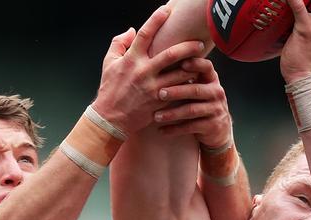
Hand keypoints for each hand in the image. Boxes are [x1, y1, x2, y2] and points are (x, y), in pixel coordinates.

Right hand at [91, 5, 205, 134]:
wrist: (110, 118)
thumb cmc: (110, 89)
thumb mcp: (108, 63)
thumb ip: (119, 43)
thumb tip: (131, 30)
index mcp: (131, 59)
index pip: (145, 34)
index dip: (156, 20)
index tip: (166, 10)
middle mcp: (143, 72)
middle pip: (171, 54)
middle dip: (188, 47)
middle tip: (199, 43)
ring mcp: (152, 87)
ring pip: (179, 74)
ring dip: (192, 67)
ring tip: (202, 63)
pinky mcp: (159, 101)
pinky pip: (178, 91)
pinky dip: (188, 85)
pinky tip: (195, 81)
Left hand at [153, 57, 231, 148]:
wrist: (217, 130)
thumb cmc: (200, 103)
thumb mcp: (198, 87)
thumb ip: (185, 75)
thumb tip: (160, 57)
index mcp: (211, 80)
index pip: (206, 67)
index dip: (195, 64)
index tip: (181, 63)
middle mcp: (216, 92)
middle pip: (195, 90)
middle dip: (176, 91)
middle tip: (159, 93)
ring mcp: (216, 110)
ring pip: (191, 110)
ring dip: (172, 113)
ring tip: (156, 116)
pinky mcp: (212, 126)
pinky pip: (191, 127)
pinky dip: (175, 129)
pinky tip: (162, 130)